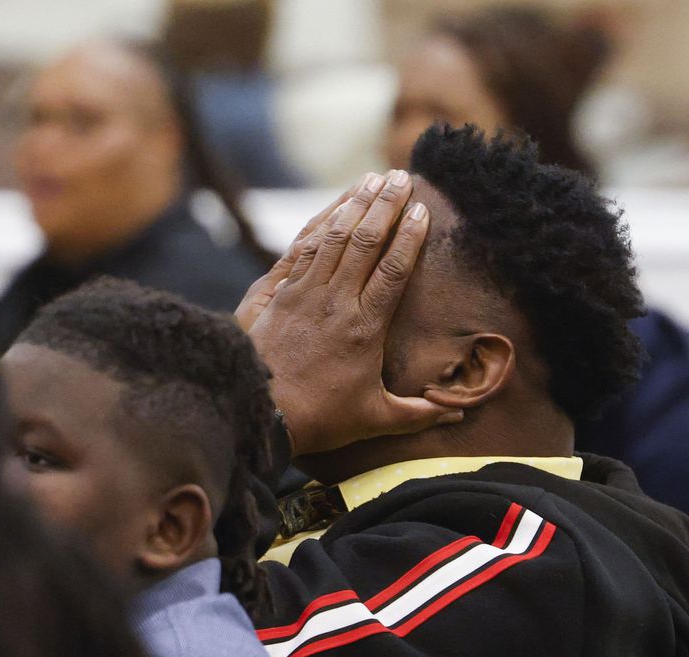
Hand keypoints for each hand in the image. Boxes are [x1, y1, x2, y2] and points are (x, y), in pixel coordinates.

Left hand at [246, 170, 462, 456]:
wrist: (260, 414)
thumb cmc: (321, 419)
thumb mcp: (375, 418)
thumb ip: (418, 413)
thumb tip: (457, 417)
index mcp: (365, 327)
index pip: (393, 270)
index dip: (410, 237)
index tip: (424, 210)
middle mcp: (336, 303)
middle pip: (365, 243)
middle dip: (385, 206)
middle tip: (402, 176)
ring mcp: (306, 295)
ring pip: (334, 239)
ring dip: (354, 206)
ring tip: (372, 179)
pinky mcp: (282, 295)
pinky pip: (304, 250)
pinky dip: (322, 224)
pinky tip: (335, 208)